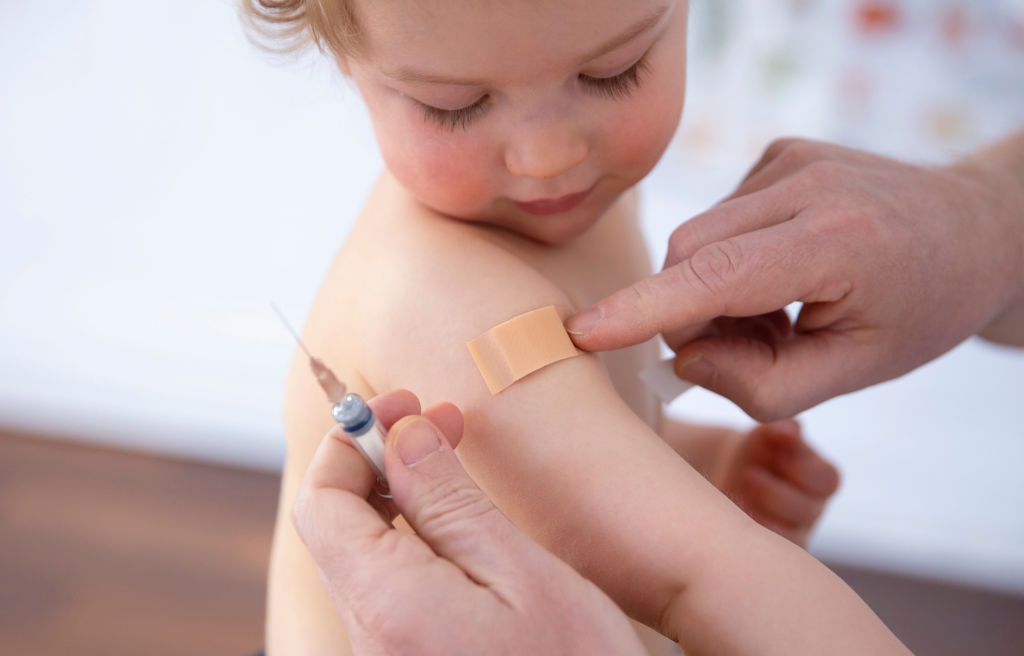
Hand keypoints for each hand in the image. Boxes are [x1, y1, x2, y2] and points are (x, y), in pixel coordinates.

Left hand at [292, 390, 646, 655]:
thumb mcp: (521, 573)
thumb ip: (450, 503)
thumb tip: (403, 437)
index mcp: (388, 605)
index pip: (321, 501)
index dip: (352, 441)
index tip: (400, 406)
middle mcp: (369, 636)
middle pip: (337, 524)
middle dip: (379, 460)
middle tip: (438, 423)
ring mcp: (385, 654)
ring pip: (362, 554)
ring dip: (398, 497)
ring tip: (452, 464)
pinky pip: (387, 587)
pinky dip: (412, 540)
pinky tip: (457, 525)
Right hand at [567, 137, 1023, 420]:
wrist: (973, 229)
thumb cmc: (919, 310)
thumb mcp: (857, 372)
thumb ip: (764, 385)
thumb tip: (683, 356)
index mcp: (839, 242)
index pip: (718, 275)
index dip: (645, 308)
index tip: (584, 332)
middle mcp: (808, 184)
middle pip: (691, 254)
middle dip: (692, 313)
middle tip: (748, 349)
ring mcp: (790, 159)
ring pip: (697, 238)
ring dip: (713, 289)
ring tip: (777, 311)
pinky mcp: (778, 153)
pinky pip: (717, 220)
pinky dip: (728, 261)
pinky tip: (778, 274)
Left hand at [713, 419, 839, 546]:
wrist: (735, 471)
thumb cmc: (760, 449)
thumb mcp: (770, 434)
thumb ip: (783, 430)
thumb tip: (793, 429)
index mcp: (822, 479)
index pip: (827, 480)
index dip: (803, 468)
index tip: (776, 454)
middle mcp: (813, 508)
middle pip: (807, 511)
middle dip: (776, 493)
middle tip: (748, 475)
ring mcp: (795, 531)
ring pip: (788, 536)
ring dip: (760, 516)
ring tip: (734, 494)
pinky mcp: (772, 547)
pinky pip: (766, 551)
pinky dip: (746, 534)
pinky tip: (727, 515)